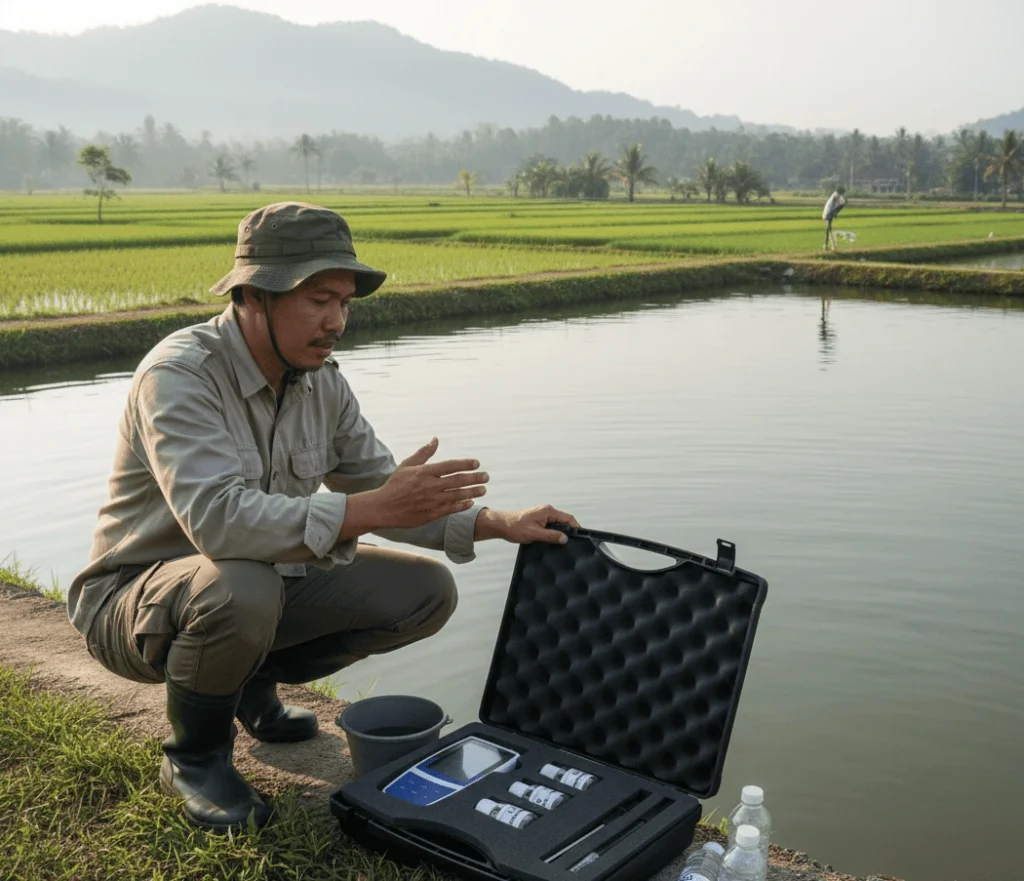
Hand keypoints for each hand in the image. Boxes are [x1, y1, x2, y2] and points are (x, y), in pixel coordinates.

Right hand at [364, 437, 488, 529]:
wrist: (383, 508)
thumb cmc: (395, 484)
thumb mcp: (407, 465)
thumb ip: (424, 453)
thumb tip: (435, 440)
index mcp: (424, 472)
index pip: (450, 466)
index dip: (465, 464)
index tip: (476, 463)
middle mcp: (430, 486)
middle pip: (458, 481)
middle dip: (475, 478)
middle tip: (486, 476)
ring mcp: (431, 501)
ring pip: (457, 496)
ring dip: (472, 492)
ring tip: (483, 489)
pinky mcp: (430, 514)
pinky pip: (450, 509)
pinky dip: (462, 505)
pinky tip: (471, 502)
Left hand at [475, 505, 579, 544]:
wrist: (501, 525)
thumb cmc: (515, 527)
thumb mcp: (535, 534)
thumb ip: (551, 536)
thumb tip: (565, 538)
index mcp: (548, 511)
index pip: (568, 518)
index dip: (575, 527)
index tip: (579, 537)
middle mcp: (546, 511)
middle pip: (563, 521)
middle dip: (568, 531)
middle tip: (572, 543)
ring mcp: (542, 515)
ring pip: (557, 524)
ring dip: (559, 533)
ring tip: (563, 544)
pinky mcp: (538, 520)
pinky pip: (550, 526)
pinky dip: (553, 533)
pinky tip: (553, 541)